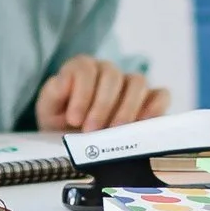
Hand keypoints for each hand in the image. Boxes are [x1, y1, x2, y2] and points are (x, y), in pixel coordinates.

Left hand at [33, 57, 169, 134]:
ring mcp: (130, 85)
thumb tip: (64, 82)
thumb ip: (52, 94)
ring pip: (137, 83)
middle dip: (101, 105)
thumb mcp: (48, 110)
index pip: (85, 68)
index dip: (81, 93)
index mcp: (82, 68)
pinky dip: (155, 106)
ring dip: (126, 108)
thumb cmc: (62, 123)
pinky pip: (160, 95)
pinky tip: (143, 123)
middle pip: (112, 75)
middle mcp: (108, 72)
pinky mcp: (149, 101)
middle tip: (91, 130)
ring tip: (114, 132)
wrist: (75, 142)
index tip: (73, 119)